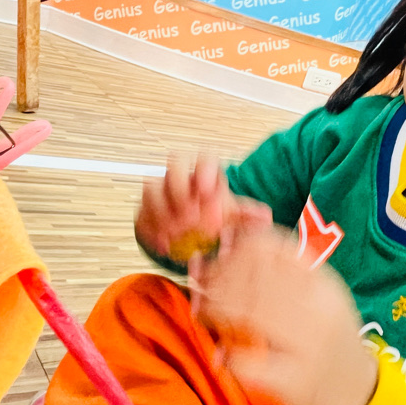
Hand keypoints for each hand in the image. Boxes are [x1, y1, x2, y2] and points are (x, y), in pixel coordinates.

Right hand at [135, 157, 270, 263]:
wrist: (192, 228)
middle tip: (190, 217)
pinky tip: (163, 246)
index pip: (204, 158)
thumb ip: (246, 216)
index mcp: (204, 171)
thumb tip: (264, 217)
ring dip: (162, 211)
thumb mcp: (231, 215)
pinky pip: (141, 213)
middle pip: (173, 164)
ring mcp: (159, 189)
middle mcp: (180, 174)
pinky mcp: (144, 208)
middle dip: (179, 188)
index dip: (205, 170)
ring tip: (175, 235)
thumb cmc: (214, 215)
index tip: (210, 191)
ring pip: (151, 187)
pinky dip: (150, 230)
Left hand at [190, 226, 377, 404]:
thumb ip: (280, 265)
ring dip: (216, 310)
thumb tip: (229, 236)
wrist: (354, 388)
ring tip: (205, 312)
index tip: (220, 252)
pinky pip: (250, 364)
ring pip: (250, 314)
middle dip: (219, 279)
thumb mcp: (316, 291)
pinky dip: (229, 356)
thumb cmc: (327, 332)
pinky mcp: (296, 381)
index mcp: (322, 282)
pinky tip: (222, 354)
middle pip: (256, 279)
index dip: (237, 247)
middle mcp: (320, 310)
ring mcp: (310, 346)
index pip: (273, 247)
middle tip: (202, 284)